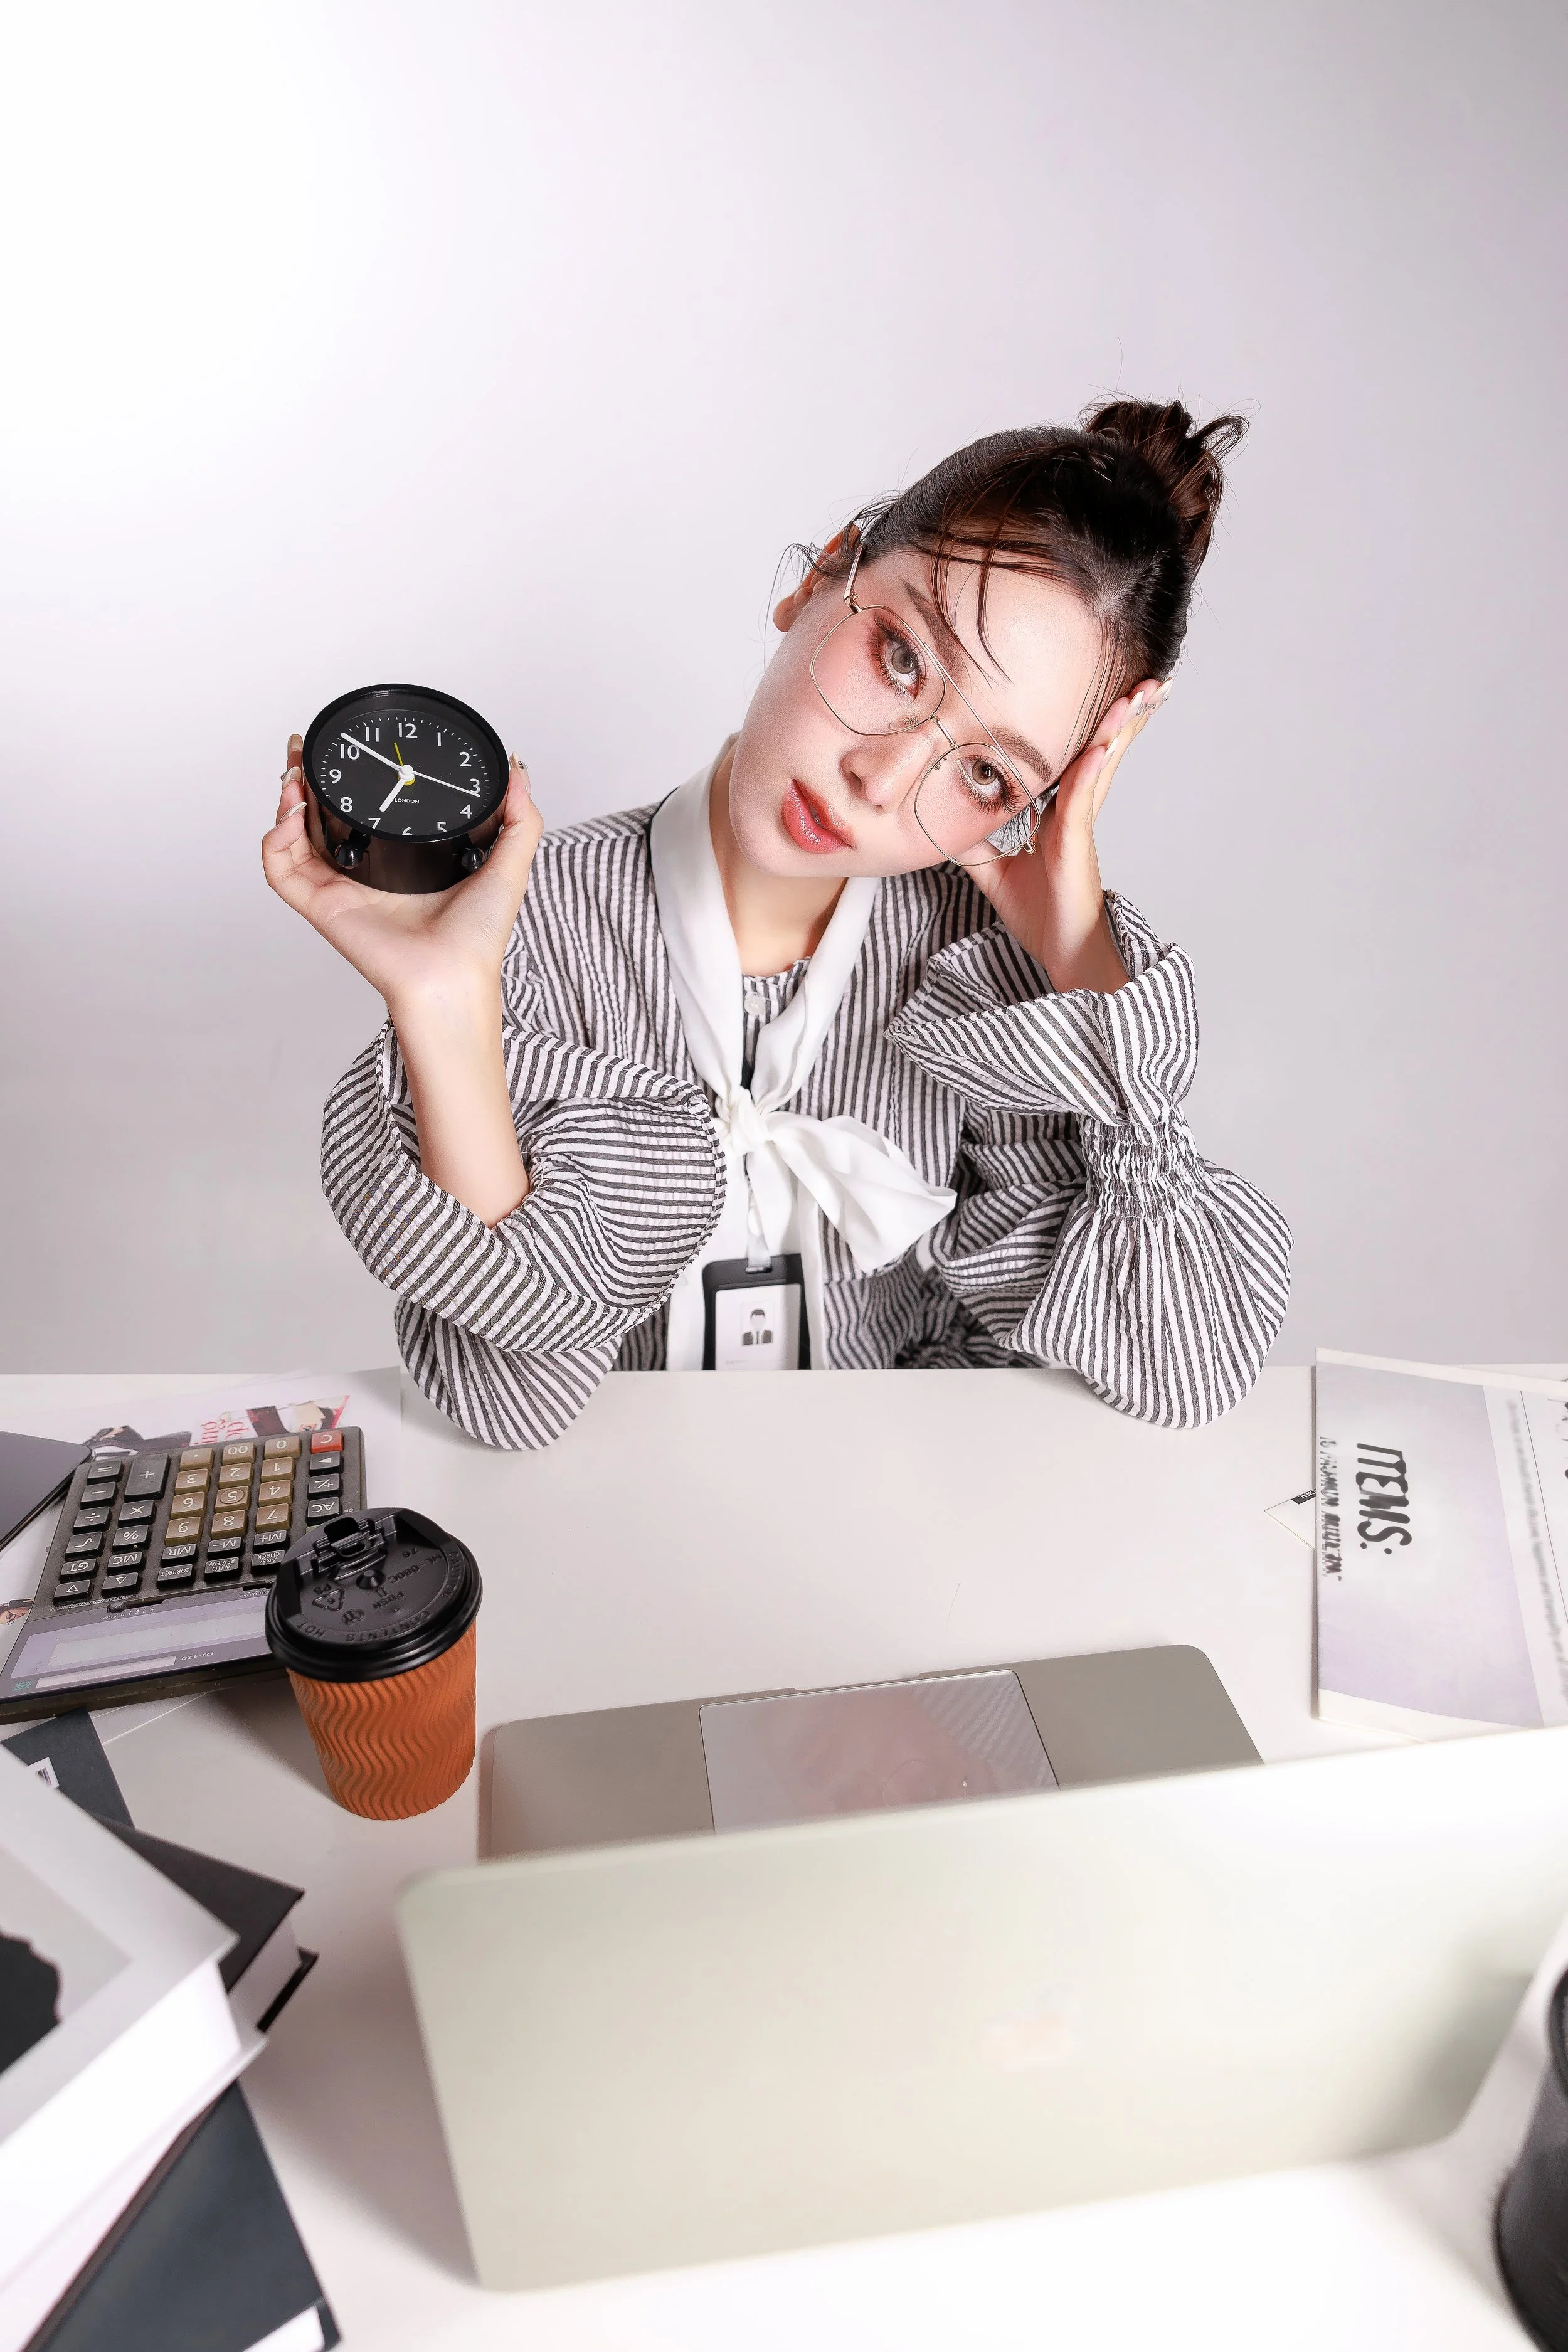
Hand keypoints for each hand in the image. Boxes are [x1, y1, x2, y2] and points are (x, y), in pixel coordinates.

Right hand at [262, 735, 542, 1027]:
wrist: (453, 975)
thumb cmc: (478, 937)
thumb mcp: (509, 865)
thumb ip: (520, 817)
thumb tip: (517, 768)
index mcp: (400, 864)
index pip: (362, 814)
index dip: (348, 782)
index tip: (348, 750)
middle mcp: (364, 875)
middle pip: (318, 820)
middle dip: (305, 781)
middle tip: (305, 750)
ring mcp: (339, 890)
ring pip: (292, 839)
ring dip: (285, 801)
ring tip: (295, 774)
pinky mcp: (322, 906)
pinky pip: (282, 870)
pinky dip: (276, 839)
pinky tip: (292, 814)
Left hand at [967, 678, 1169, 992]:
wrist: (1062, 952)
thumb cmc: (1039, 914)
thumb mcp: (993, 870)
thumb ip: (973, 842)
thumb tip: (939, 824)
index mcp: (1062, 812)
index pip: (1078, 756)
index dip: (1093, 725)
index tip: (1111, 691)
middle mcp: (1076, 811)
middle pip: (1101, 749)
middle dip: (1123, 714)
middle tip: (1147, 678)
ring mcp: (1080, 824)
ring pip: (1100, 763)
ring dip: (1117, 727)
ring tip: (1138, 693)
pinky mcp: (1076, 842)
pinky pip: (1083, 797)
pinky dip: (1091, 768)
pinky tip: (1103, 744)